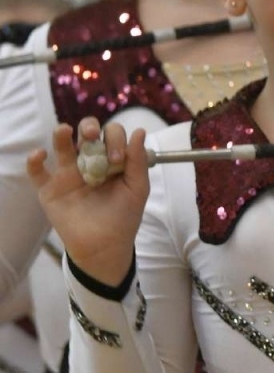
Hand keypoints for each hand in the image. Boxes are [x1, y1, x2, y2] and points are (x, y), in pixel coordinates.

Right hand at [26, 119, 147, 288]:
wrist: (105, 245)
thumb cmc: (124, 215)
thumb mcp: (137, 187)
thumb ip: (137, 161)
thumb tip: (140, 131)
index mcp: (111, 158)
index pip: (111, 135)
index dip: (114, 140)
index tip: (117, 160)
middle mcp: (89, 161)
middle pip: (86, 133)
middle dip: (89, 127)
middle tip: (92, 136)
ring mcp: (68, 174)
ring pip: (62, 146)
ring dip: (61, 134)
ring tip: (64, 130)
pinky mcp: (50, 190)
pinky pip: (37, 173)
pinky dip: (34, 162)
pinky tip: (40, 154)